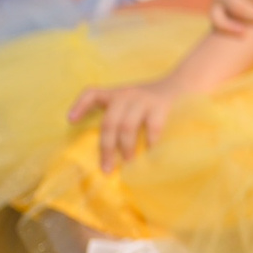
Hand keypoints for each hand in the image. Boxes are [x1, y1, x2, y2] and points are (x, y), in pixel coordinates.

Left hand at [69, 78, 185, 171]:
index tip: (71, 121)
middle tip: (107, 167)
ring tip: (128, 161)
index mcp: (116, 93)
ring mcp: (143, 99)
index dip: (79, 106)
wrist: (181, 84)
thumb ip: (117, 113)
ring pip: (127, 127)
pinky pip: (152, 127)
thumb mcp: (130, 99)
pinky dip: (149, 141)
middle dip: (107, 148)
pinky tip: (150, 151)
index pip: (92, 93)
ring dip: (126, 147)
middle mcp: (126, 94)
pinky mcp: (161, 105)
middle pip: (109, 122)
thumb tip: (108, 147)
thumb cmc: (152, 99)